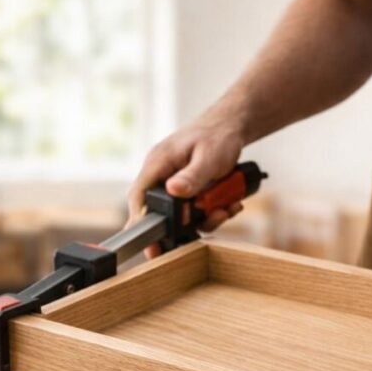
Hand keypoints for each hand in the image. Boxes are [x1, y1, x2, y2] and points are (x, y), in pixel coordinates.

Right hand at [127, 109, 244, 257]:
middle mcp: (162, 176)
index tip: (150, 244)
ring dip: (207, 217)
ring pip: (183, 216)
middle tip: (211, 219)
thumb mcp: (208, 157)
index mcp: (158, 164)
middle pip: (162, 212)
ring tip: (227, 208)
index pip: (139, 196)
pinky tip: (230, 204)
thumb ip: (192, 175)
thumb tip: (173, 191)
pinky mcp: (189, 191)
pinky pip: (196, 211)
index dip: (140, 222)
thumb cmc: (217, 135)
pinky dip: (214, 212)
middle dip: (186, 224)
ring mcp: (174, 185)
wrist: (232, 127)